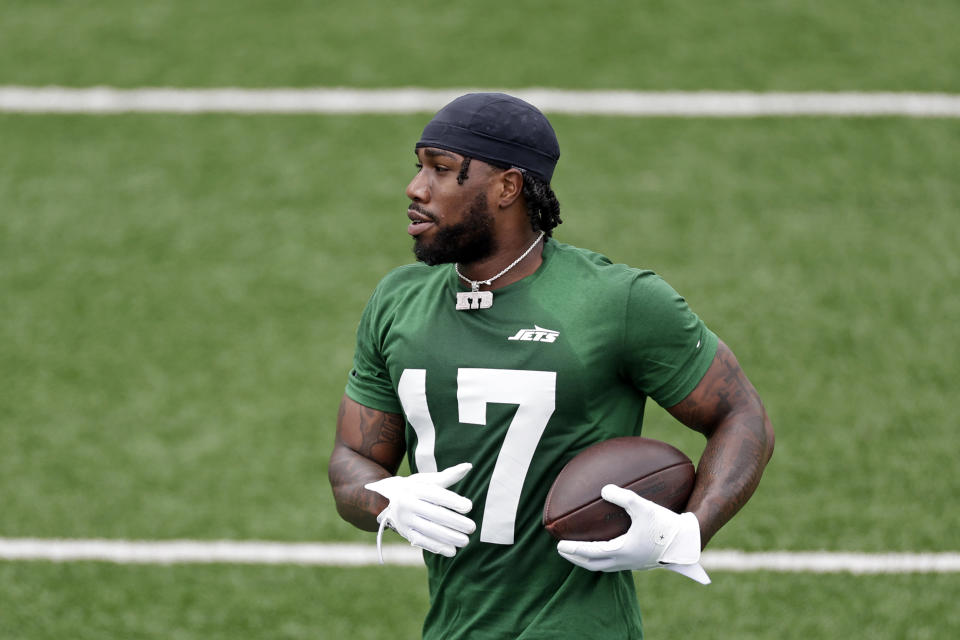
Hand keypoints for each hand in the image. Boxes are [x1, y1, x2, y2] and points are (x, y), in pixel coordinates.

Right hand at [365, 462, 474, 560]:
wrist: (387, 499)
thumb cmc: (415, 488)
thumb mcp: (428, 479)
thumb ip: (448, 475)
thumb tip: (468, 466)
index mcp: (415, 488)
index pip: (436, 495)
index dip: (453, 501)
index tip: (469, 507)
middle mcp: (407, 503)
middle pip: (435, 514)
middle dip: (455, 522)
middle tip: (472, 527)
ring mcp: (404, 520)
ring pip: (429, 530)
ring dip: (449, 537)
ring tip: (465, 541)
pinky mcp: (405, 533)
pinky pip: (422, 541)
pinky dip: (437, 547)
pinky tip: (452, 551)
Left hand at [556, 484, 710, 583]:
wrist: (688, 542)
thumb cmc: (665, 525)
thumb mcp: (643, 507)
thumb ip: (622, 497)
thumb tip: (604, 489)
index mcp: (621, 552)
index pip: (590, 553)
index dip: (573, 549)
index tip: (559, 545)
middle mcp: (625, 561)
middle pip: (593, 565)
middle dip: (576, 558)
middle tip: (563, 550)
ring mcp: (633, 563)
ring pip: (604, 566)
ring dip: (589, 560)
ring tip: (580, 551)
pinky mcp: (641, 561)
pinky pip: (615, 562)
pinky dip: (603, 557)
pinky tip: (607, 547)